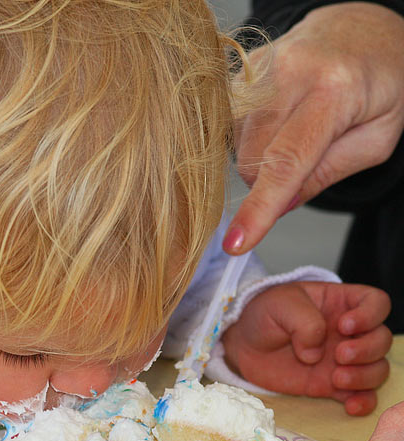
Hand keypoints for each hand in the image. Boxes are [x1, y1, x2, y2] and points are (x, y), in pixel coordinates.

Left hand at [222, 281, 390, 414]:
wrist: (244, 345)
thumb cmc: (263, 316)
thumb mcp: (279, 305)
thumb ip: (303, 322)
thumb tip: (315, 354)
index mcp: (340, 303)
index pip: (376, 303)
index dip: (371, 315)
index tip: (345, 326)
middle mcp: (349, 333)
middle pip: (382, 340)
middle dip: (367, 350)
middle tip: (338, 355)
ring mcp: (343, 360)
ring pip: (377, 369)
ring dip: (364, 377)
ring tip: (336, 378)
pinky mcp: (332, 384)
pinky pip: (361, 395)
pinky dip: (362, 402)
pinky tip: (349, 406)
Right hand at [224, 3, 403, 253]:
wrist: (359, 30)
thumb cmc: (378, 86)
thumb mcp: (376, 140)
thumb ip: (328, 173)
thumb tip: (281, 205)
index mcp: (335, 89)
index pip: (287, 161)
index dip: (261, 207)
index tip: (237, 243)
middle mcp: (291, 70)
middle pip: (253, 158)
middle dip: (269, 179)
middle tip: (302, 161)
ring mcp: (260, 66)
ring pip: (236, 145)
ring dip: (258, 155)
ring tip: (292, 130)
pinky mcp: (241, 68)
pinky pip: (229, 124)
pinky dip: (247, 136)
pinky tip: (274, 119)